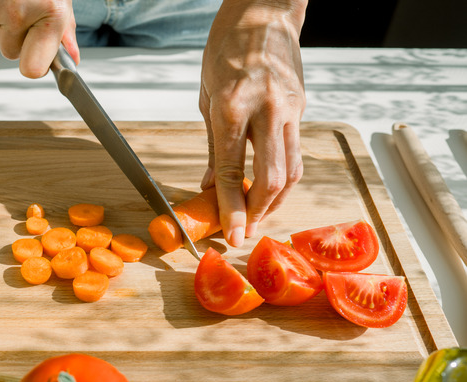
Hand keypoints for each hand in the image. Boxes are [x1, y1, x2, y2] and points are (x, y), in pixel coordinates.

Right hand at [0, 0, 79, 77]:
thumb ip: (65, 30)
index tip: (42, 62)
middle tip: (29, 19)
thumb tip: (71, 58)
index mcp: (50, 13)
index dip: (36, 68)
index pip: (33, 69)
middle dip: (18, 41)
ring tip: (19, 0)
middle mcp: (20, 13)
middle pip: (11, 53)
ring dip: (6, 22)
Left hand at [199, 0, 307, 246]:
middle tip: (246, 229)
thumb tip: (207, 186)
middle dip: (258, 212)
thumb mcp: (206, 96)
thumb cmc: (227, 48)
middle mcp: (265, 110)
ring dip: (276, 200)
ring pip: (292, 170)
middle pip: (270, 178)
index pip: (230, 170)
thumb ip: (211, 146)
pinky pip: (296, 152)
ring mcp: (289, 110)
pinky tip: (270, 187)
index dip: (230, 208)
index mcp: (232, 106)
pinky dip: (284, 177)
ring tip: (258, 213)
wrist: (265, 12)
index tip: (231, 233)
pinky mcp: (302, 108)